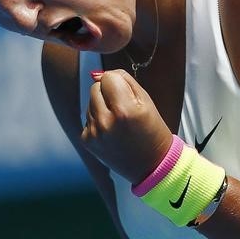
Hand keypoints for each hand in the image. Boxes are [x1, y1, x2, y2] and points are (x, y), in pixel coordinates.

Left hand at [81, 69, 172, 184]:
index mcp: (124, 110)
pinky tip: (111, 131)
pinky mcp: (87, 141)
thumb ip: (124, 81)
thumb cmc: (152, 129)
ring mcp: (94, 133)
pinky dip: (97, 120)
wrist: (151, 164)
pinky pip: (87, 118)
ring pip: (90, 102)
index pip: (108, 77)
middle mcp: (106, 122)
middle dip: (107, 92)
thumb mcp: (146, 100)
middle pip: (95, 87)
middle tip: (123, 107)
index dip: (118, 82)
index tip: (127, 94)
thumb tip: (99, 74)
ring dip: (102, 106)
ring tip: (118, 121)